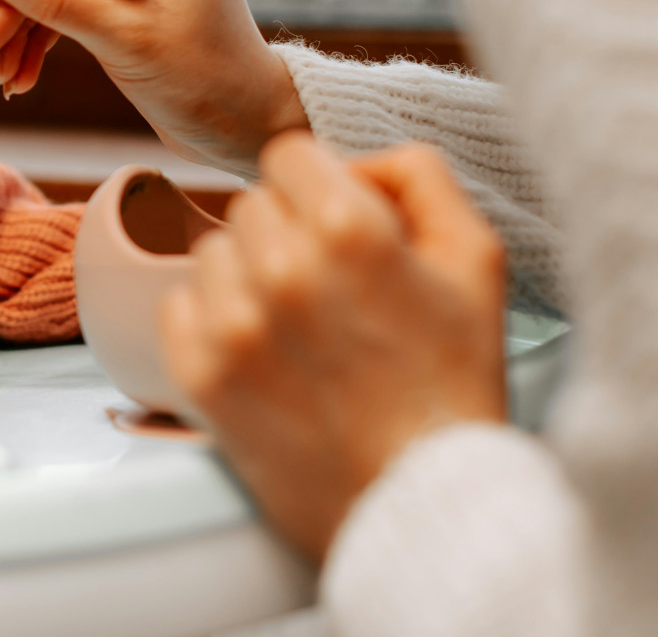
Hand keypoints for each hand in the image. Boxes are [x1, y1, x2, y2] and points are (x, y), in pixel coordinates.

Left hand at [160, 134, 507, 559]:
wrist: (420, 503)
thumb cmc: (454, 385)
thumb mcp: (477, 260)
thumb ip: (419, 177)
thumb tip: (357, 160)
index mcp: (351, 230)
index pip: (288, 154)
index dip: (317, 184)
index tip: (334, 223)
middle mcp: (281, 267)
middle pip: (252, 203)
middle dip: (288, 232)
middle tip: (331, 289)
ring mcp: (233, 322)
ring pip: (214, 250)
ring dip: (248, 275)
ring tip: (299, 326)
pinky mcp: (200, 373)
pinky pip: (181, 304)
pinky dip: (214, 320)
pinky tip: (263, 352)